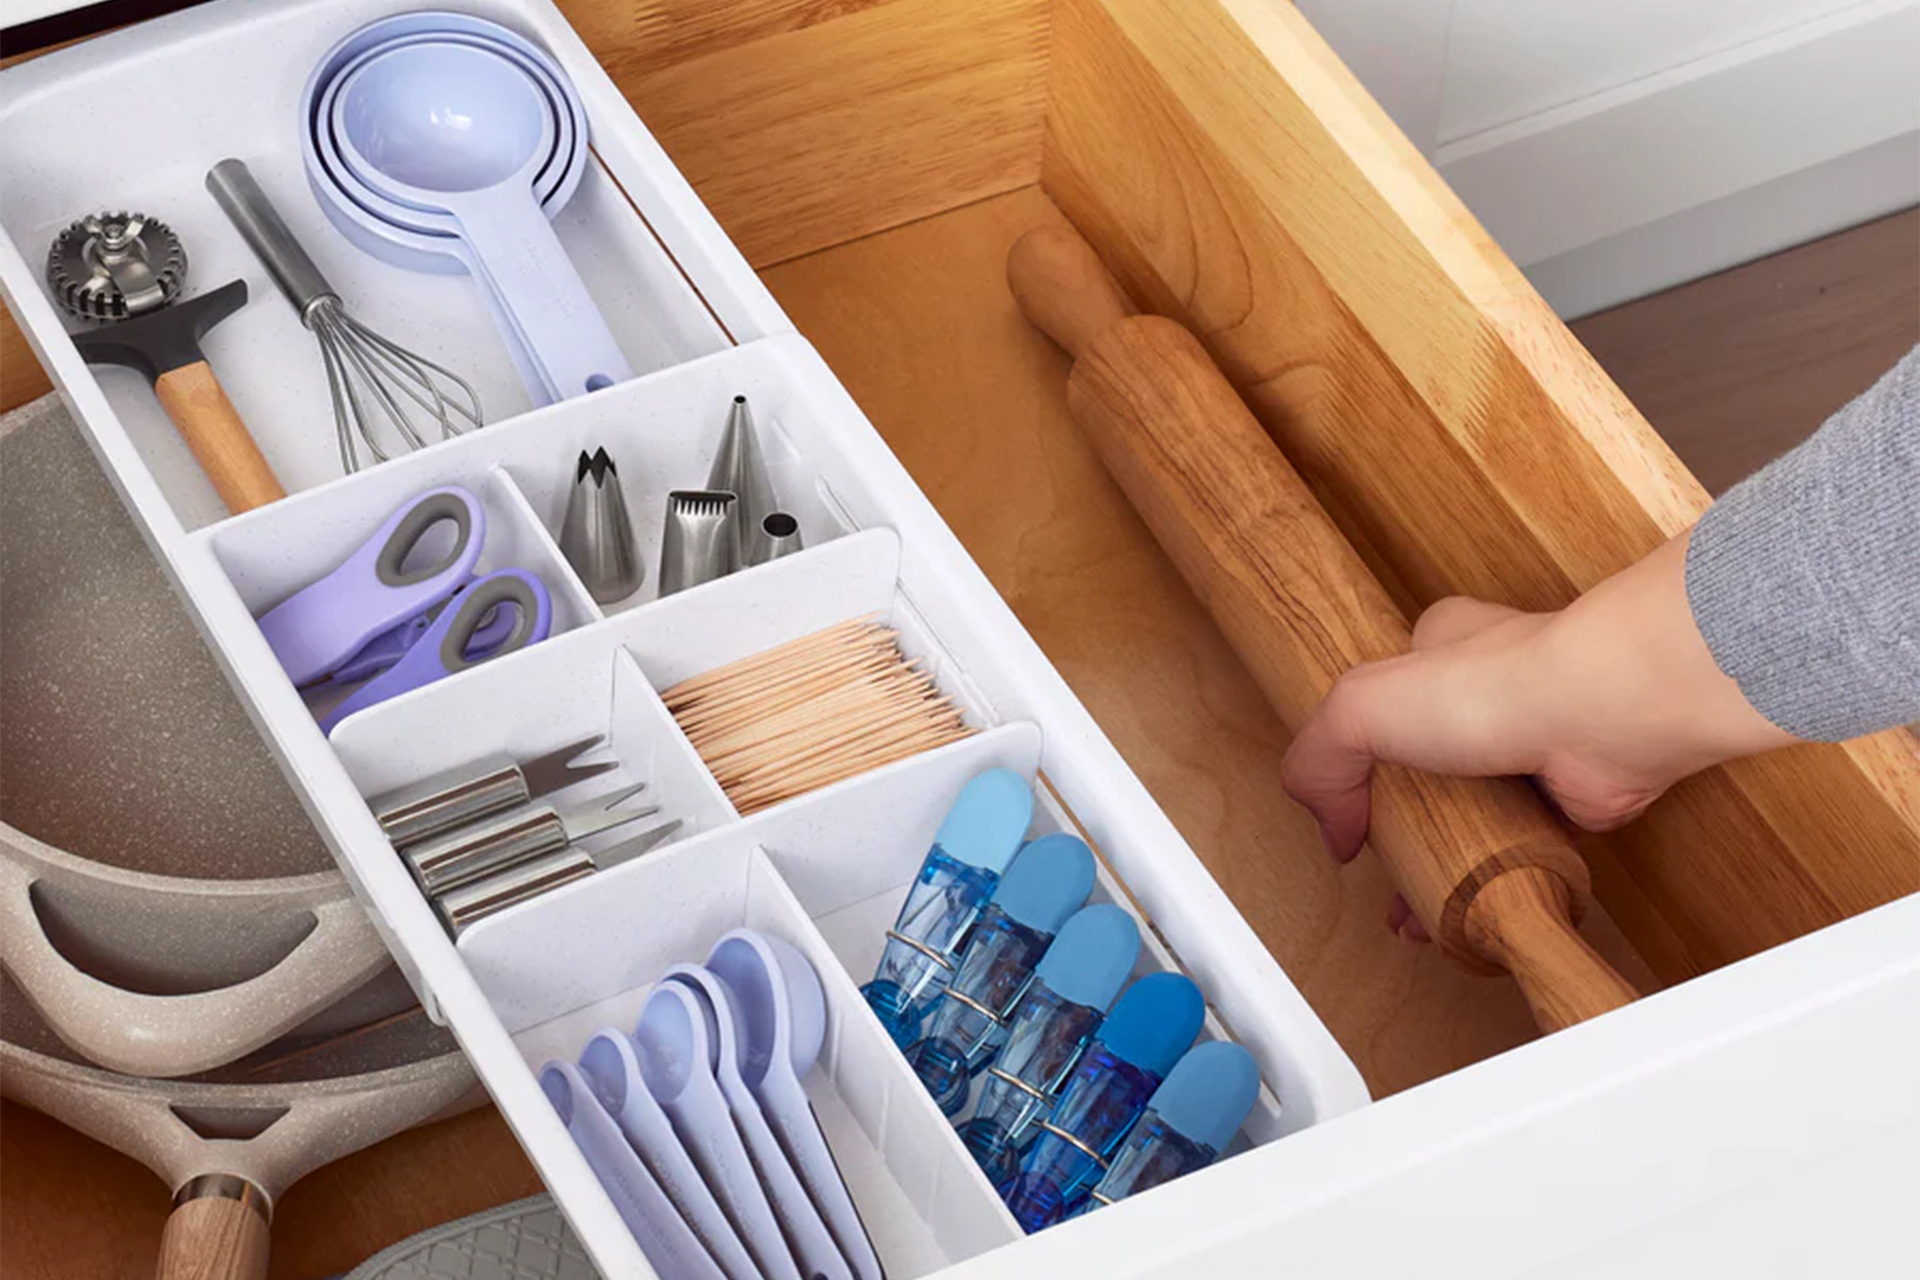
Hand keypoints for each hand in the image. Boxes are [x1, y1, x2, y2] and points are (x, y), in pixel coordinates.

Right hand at [1282, 532, 1797, 939]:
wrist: (1607, 715)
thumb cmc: (1496, 686)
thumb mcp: (1361, 707)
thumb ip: (1319, 759)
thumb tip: (1332, 830)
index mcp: (1439, 648)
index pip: (1386, 698)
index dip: (1360, 756)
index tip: (1344, 808)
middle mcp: (1490, 690)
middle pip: (1428, 762)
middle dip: (1399, 821)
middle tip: (1378, 866)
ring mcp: (1532, 741)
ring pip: (1474, 808)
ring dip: (1443, 855)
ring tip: (1412, 908)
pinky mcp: (1570, 793)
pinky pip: (1522, 841)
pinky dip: (1496, 874)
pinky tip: (1469, 904)